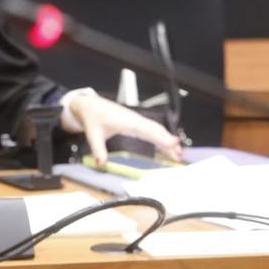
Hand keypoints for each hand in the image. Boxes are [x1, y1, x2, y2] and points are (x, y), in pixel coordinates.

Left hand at [65, 92, 182, 164]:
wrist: (90, 105)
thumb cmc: (93, 116)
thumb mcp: (93, 134)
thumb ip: (98, 149)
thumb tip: (101, 163)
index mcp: (126, 121)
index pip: (147, 130)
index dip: (161, 137)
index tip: (173, 143)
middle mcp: (135, 120)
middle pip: (156, 130)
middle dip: (168, 142)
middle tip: (179, 154)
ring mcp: (136, 120)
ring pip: (156, 130)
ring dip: (167, 140)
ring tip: (177, 153)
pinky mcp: (136, 122)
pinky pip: (151, 130)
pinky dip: (160, 137)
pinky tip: (167, 146)